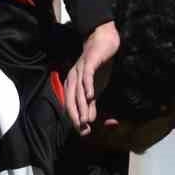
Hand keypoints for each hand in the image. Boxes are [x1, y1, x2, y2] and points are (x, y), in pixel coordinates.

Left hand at [63, 20, 118, 134]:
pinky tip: (91, 96)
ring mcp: (80, 70)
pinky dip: (88, 86)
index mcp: (73, 85)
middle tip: (83, 129)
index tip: (82, 132)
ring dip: (82, 106)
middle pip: (71, 100)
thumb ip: (91, 103)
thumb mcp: (96, 88)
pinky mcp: (89, 63)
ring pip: (78, 91)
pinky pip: (87, 76)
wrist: (104, 42)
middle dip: (76, 116)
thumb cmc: (99, 66)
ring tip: (86, 120)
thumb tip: (89, 120)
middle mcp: (73, 78)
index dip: (75, 119)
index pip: (71, 105)